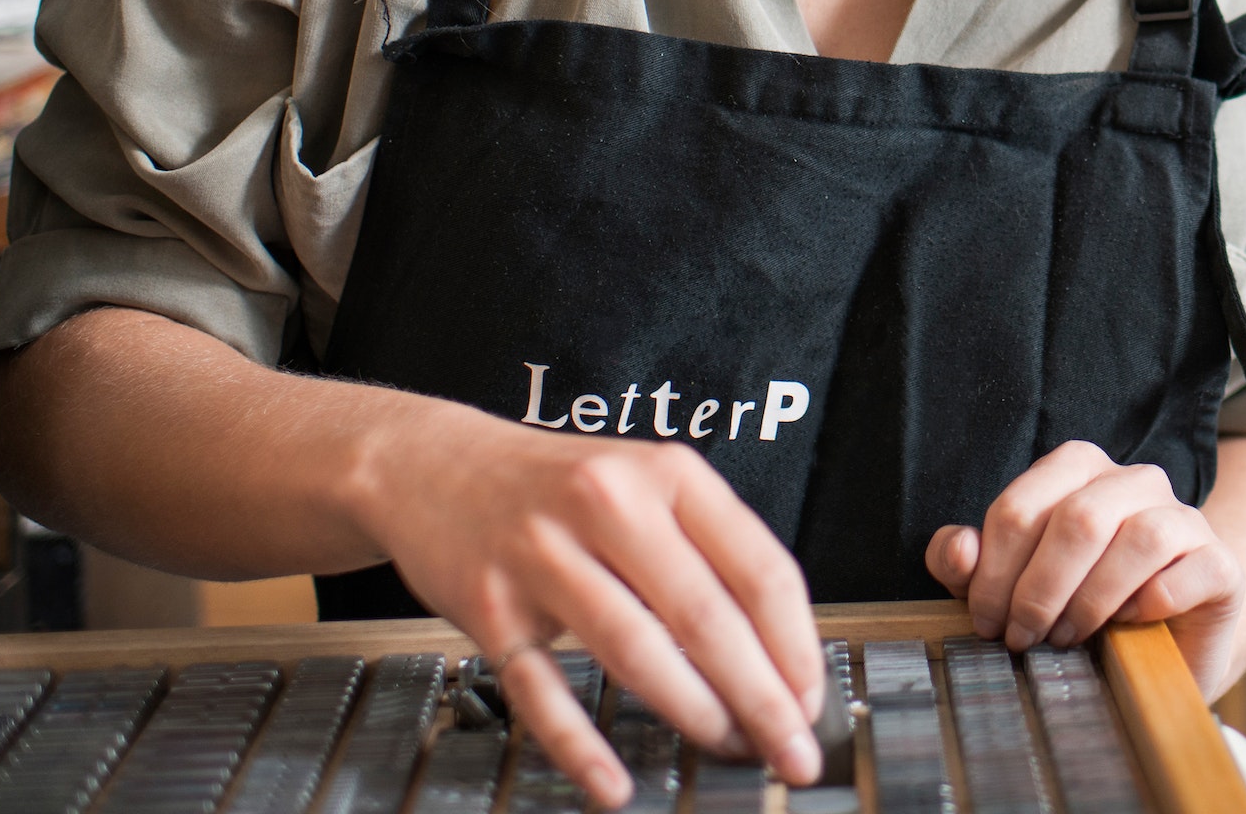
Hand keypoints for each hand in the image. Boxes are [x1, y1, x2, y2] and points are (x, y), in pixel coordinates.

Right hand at [356, 401, 824, 805]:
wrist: (433, 465)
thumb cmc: (555, 486)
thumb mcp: (642, 484)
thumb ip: (705, 549)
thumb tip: (775, 652)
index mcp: (665, 473)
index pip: (757, 565)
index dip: (795, 645)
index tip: (812, 698)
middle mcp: (609, 503)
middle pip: (705, 616)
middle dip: (762, 698)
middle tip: (792, 750)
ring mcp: (544, 553)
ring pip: (635, 649)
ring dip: (694, 712)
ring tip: (730, 749)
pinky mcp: (490, 604)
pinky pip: (542, 690)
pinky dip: (583, 745)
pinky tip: (616, 784)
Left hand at [924, 441, 1245, 697]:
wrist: (1160, 647)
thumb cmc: (1075, 606)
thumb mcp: (1011, 586)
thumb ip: (971, 563)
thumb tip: (958, 551)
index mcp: (1077, 467)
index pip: (1022, 506)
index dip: (994, 570)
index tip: (987, 622)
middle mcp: (1133, 479)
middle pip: (1077, 519)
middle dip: (1039, 589)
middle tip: (1023, 638)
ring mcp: (1183, 516)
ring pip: (1137, 538)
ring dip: (1092, 599)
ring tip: (1069, 638)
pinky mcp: (1219, 563)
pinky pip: (1187, 571)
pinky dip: (1149, 604)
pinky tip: (1128, 626)